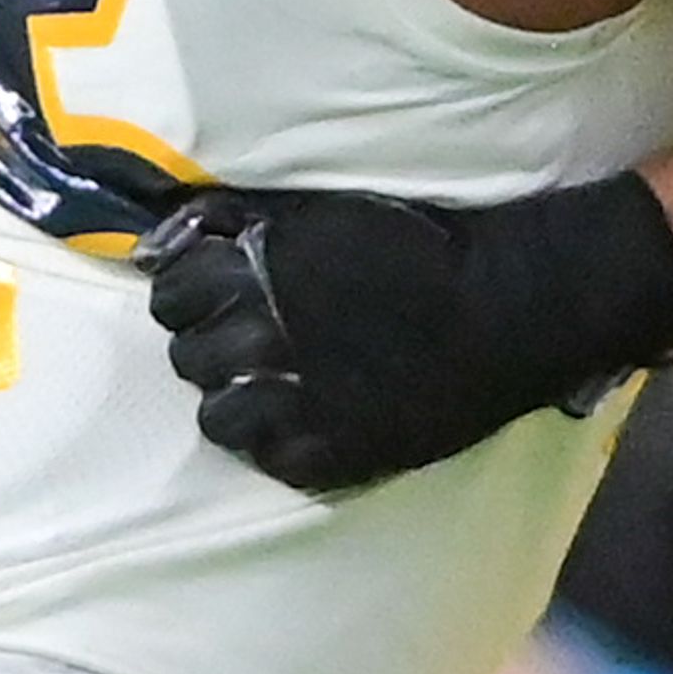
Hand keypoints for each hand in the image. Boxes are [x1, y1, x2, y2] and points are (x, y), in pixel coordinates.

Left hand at [137, 173, 672, 495]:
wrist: (508, 305)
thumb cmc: (421, 245)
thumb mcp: (326, 211)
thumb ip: (243, 220)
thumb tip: (164, 235)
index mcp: (262, 271)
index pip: (171, 294)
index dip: (187, 295)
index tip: (212, 297)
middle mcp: (267, 337)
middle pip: (188, 357)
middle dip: (211, 347)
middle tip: (251, 345)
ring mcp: (299, 403)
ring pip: (216, 419)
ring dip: (235, 402)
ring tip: (270, 391)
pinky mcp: (335, 453)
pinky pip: (267, 462)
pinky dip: (276, 444)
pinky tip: (304, 423)